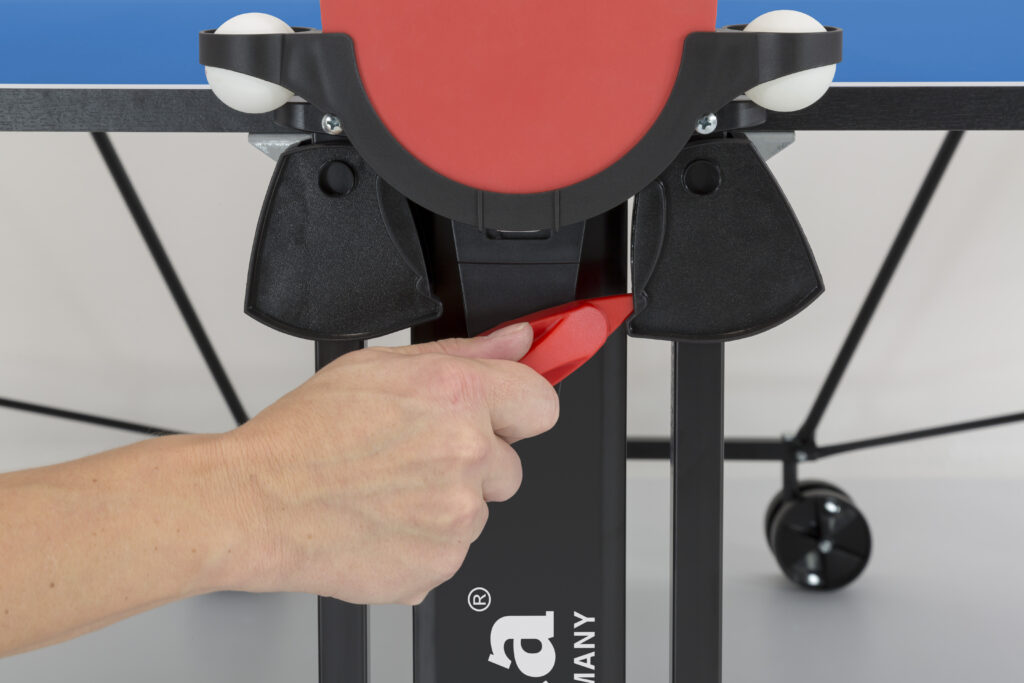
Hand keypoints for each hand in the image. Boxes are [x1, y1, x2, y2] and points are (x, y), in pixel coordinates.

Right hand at [217, 323, 558, 604]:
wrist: (257, 503)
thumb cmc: (305, 436)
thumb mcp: (381, 367)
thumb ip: (466, 352)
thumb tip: (517, 341)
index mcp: (457, 396)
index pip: (541, 403)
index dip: (518, 410)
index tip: (502, 418)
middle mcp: (465, 454)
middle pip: (511, 466)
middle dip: (474, 463)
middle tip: (418, 458)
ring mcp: (456, 515)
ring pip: (479, 511)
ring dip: (447, 505)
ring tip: (389, 491)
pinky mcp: (440, 563)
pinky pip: (453, 550)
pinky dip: (425, 543)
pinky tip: (385, 521)